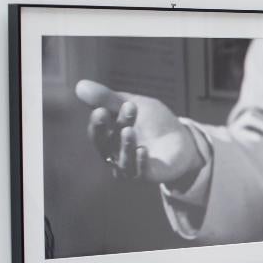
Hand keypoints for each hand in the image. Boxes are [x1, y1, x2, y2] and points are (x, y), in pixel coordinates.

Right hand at [75, 79, 204, 184]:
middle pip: (105, 144)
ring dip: (124, 144)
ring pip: (122, 160)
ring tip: (128, 130)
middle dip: (102, 129)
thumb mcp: (135, 105)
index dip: (98, 120)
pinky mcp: (148, 176)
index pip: (98, 130)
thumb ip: (110, 98)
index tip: (102, 107)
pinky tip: (143, 150)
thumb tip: (80, 85)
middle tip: (103, 112)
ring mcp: (131, 167)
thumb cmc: (154, 122)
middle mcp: (115, 154)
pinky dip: (140, 162)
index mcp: (109, 137)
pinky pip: (140, 173)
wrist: (183, 141)